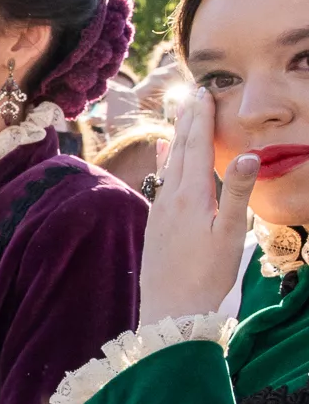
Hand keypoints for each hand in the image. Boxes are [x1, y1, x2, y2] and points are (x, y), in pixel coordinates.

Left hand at [137, 88, 257, 322]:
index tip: (205, 93)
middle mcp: (170, 198)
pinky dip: (166, 162)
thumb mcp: (230, 234)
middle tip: (193, 93)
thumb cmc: (206, 275)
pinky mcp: (157, 224)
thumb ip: (237, 193)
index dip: (201, 120)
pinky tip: (164, 154)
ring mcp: (160, 211)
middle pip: (181, 151)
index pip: (196, 148)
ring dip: (178, 138)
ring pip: (171, 165)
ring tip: (181, 115)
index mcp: (191, 197)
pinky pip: (163, 182)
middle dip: (188, 121)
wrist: (170, 310)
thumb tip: (246, 154)